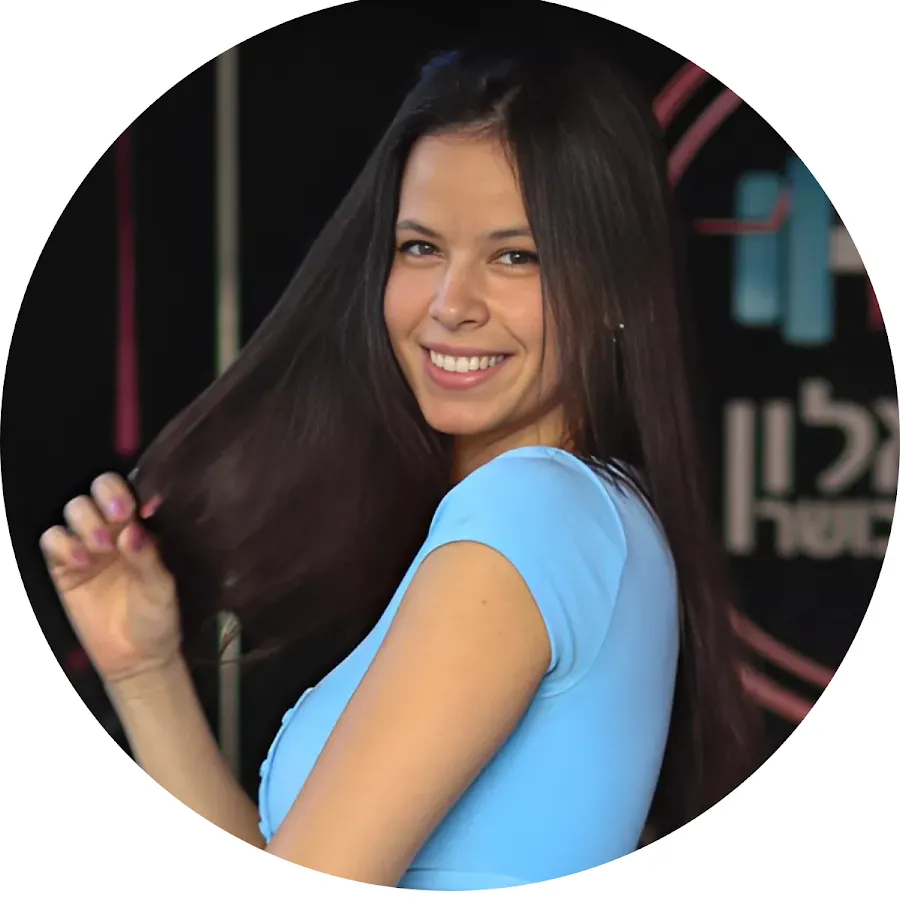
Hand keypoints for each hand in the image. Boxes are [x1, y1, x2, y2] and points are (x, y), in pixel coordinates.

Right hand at [39, 472, 180, 684]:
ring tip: (100, 547)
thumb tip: (131, 530)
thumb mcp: (161, 587)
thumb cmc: (157, 616)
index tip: (134, 506)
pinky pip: (51, 541)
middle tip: (117, 516)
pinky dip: (62, 544)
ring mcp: (86, 547)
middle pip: (96, 491)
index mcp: (141, 528)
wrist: (136, 657)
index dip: (127, 491)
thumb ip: (147, 557)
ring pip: (73, 510)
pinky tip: (81, 562)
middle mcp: (113, 530)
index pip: (129, 492)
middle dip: (104, 496)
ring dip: (85, 520)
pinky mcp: (62, 568)